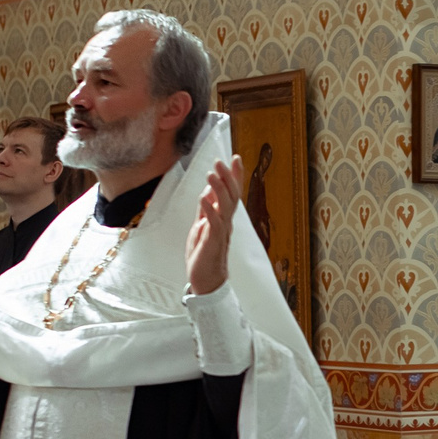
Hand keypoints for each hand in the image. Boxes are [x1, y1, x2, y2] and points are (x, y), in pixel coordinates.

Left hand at [189, 156, 242, 296]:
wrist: (206, 280)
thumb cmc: (204, 254)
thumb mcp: (202, 226)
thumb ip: (206, 208)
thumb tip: (209, 189)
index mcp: (223, 218)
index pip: (232, 193)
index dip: (234, 176)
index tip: (235, 158)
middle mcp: (226, 223)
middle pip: (231, 196)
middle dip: (227, 177)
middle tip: (220, 161)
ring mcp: (220, 232)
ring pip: (224, 207)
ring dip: (218, 189)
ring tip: (211, 174)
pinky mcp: (212, 242)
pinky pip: (213, 223)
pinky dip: (209, 210)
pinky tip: (204, 198)